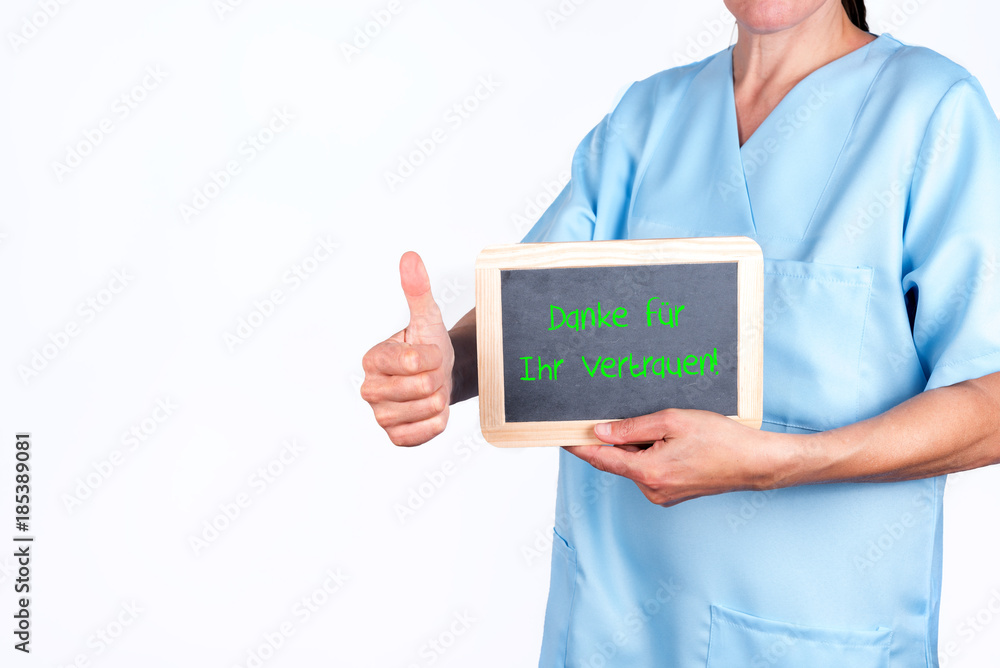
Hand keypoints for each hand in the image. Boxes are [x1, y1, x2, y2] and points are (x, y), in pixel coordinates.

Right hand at [361, 252, 454, 445]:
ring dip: (439, 399)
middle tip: (430, 373)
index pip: (414, 361)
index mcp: (372, 358)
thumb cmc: (428, 345)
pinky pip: (427, 432)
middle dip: (437, 378)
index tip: (428, 352)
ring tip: (430, 389)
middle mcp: (369, 389)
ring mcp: (380, 415)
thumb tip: (410, 257)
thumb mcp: (427, 317)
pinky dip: (438, 421)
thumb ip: (417, 290)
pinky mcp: (395, 437)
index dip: (432, 356)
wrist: (440, 376)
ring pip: (428, 409)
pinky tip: (430, 410)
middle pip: (423, 388)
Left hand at [564, 409, 787, 505]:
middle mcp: (651, 489)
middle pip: (619, 460)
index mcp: (648, 472)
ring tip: (670, 431)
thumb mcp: (671, 421)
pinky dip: (652, 455)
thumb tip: (601, 432)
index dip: (578, 446)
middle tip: (637, 418)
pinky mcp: (672, 494)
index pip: (600, 459)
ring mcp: (662, 495)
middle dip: (620, 439)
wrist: (755, 463)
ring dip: (640, 446)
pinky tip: (674, 442)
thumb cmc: (720, 439)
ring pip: (635, 465)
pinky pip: (650, 471)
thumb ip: (631, 428)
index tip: (561, 435)